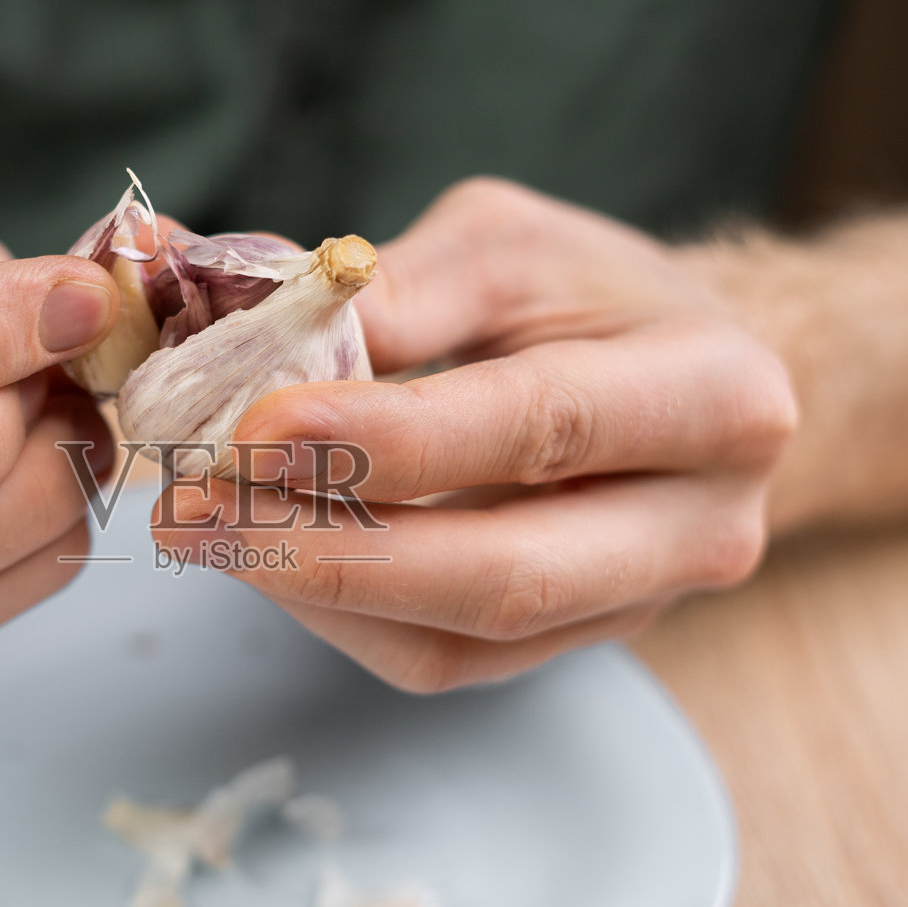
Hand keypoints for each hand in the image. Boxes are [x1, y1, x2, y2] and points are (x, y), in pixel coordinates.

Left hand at [151, 178, 795, 691]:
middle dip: (327, 551)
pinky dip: (333, 613)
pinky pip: (438, 660)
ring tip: (199, 527)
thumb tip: (262, 337)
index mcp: (716, 394)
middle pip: (503, 575)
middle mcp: (701, 524)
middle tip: (191, 510)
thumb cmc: (594, 297)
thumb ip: (404, 288)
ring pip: (457, 639)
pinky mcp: (569, 644)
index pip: (540, 426)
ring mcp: (639, 606)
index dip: (390, 438)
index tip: (253, 428)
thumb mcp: (512, 246)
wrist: (684, 378)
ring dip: (308, 590)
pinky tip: (260, 553)